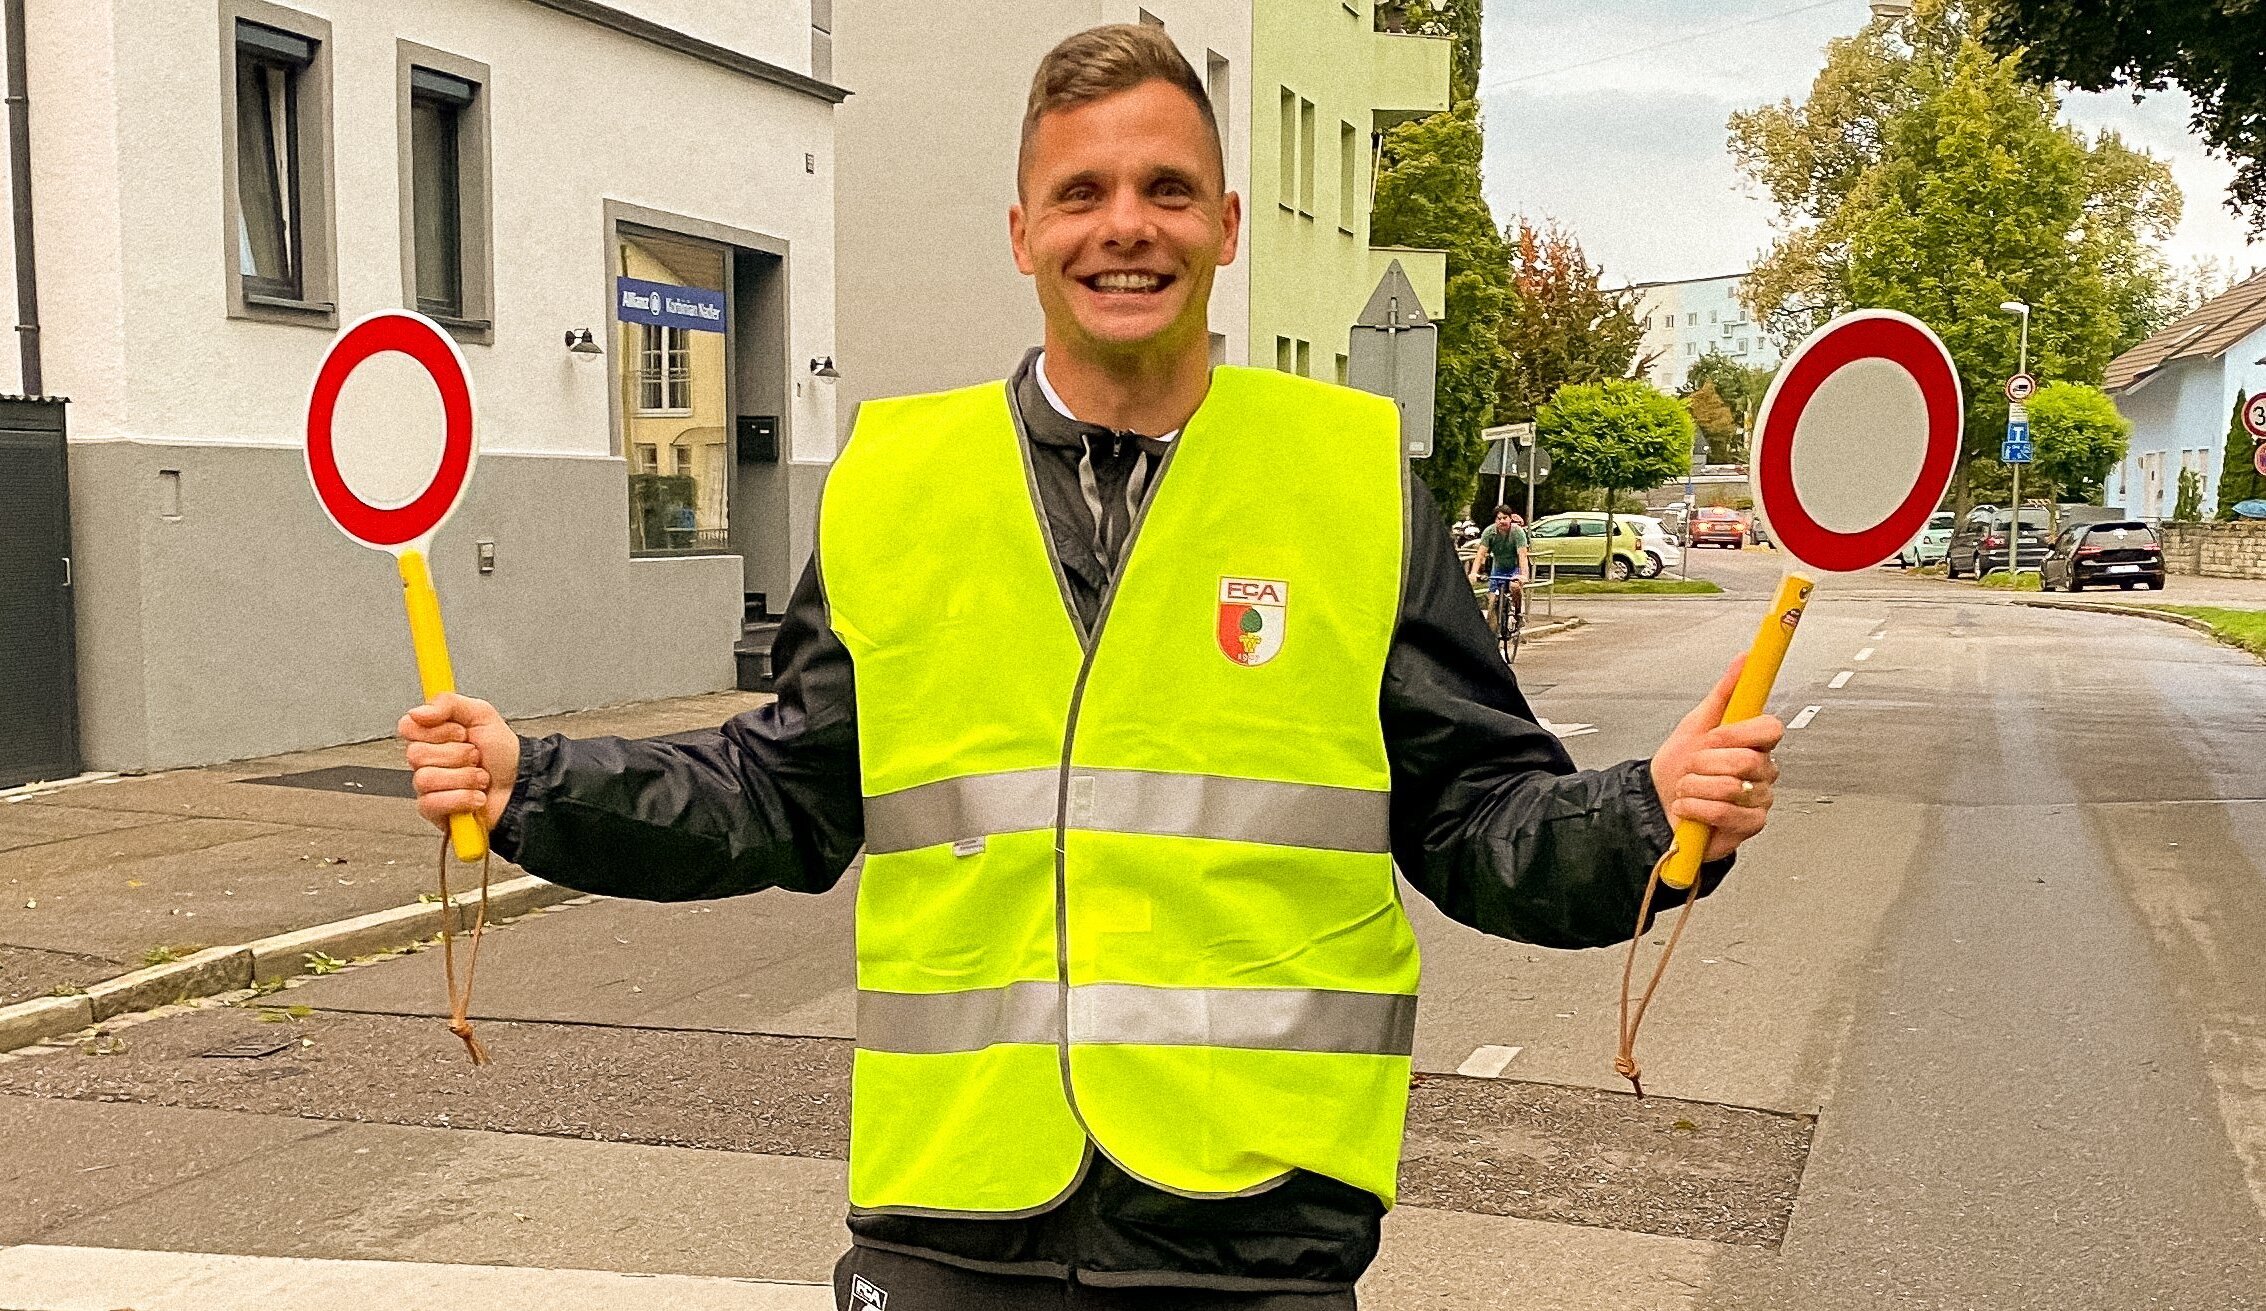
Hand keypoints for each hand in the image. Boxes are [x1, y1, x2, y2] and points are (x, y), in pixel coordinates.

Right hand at [398, 693, 520, 834]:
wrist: (521, 786)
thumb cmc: (503, 754)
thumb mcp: (482, 715)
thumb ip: (449, 703)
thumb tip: (418, 711)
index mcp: (433, 736)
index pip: (407, 727)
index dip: (436, 730)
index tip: (461, 733)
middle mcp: (427, 761)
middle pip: (416, 754)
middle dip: (458, 755)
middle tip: (476, 757)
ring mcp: (428, 787)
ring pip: (425, 779)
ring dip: (464, 778)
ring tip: (480, 778)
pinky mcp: (434, 811)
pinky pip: (433, 803)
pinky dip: (463, 798)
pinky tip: (476, 797)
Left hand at [1648, 657, 1783, 862]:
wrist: (1659, 803)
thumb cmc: (1680, 765)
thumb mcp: (1696, 723)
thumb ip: (1725, 692)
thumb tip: (1745, 660)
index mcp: (1755, 742)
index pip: (1771, 728)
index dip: (1738, 733)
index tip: (1714, 735)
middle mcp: (1762, 770)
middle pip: (1745, 760)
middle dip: (1705, 763)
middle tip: (1692, 766)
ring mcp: (1759, 798)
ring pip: (1732, 787)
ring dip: (1695, 787)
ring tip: (1687, 788)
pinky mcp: (1751, 824)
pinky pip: (1726, 813)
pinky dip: (1696, 809)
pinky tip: (1689, 807)